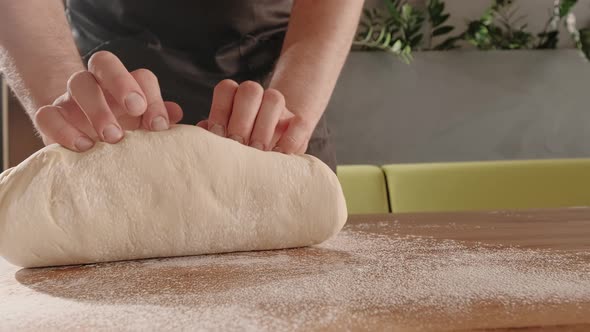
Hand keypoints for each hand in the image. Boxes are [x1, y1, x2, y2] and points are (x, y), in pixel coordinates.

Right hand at [34, 51, 182, 151]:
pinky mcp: (50, 117)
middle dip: (122, 83)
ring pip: (78, 83)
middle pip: (104, 62)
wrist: (81, 147)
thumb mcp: (142, 130)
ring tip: (113, 138)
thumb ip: (159, 120)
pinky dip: (64, 129)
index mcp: (125, 85)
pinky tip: (85, 147)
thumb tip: (176, 113)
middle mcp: (97, 83)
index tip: (159, 126)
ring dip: (98, 109)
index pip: (141, 76)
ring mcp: (70, 97)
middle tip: (135, 111)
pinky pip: (48, 114)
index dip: (152, 96)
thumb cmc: (122, 137)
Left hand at [197, 80, 314, 153]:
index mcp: (236, 99)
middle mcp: (258, 98)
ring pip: (274, 98)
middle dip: (241, 120)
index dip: (220, 109)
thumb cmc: (242, 147)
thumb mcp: (226, 139)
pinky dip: (289, 138)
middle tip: (238, 144)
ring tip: (258, 152)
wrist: (274, 150)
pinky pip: (299, 122)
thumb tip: (202, 131)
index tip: (219, 134)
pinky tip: (279, 154)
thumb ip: (214, 134)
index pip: (227, 88)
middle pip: (250, 90)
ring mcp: (280, 109)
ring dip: (264, 127)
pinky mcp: (299, 124)